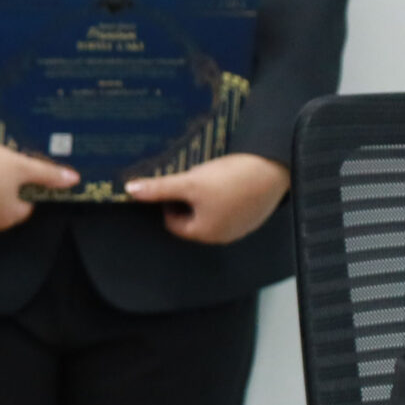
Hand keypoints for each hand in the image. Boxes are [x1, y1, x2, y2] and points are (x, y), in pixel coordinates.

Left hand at [126, 153, 290, 244]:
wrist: (274, 168)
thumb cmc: (231, 179)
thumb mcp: (189, 182)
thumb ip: (159, 189)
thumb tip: (130, 190)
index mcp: (205, 233)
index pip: (173, 222)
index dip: (169, 202)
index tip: (176, 184)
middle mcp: (223, 235)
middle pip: (191, 217)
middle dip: (188, 198)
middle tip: (193, 178)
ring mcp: (241, 226)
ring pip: (211, 211)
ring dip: (206, 196)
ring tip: (211, 177)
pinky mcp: (254, 213)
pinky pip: (230, 206)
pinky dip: (226, 194)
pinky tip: (229, 178)